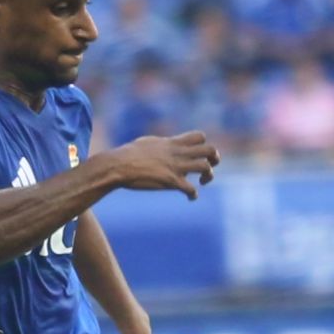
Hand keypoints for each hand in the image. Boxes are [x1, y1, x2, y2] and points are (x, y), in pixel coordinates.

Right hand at [105, 132, 220, 199]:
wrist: (118, 166)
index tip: (198, 154)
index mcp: (173, 143)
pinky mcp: (171, 181)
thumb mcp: (149, 143)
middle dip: (215, 159)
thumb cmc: (128, 155)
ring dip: (209, 176)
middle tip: (209, 167)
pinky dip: (194, 194)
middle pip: (210, 149)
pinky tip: (190, 197)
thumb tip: (165, 144)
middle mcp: (178, 153)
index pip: (200, 136)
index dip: (204, 145)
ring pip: (205, 167)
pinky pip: (191, 189)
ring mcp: (176, 167)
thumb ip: (162, 144)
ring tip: (202, 182)